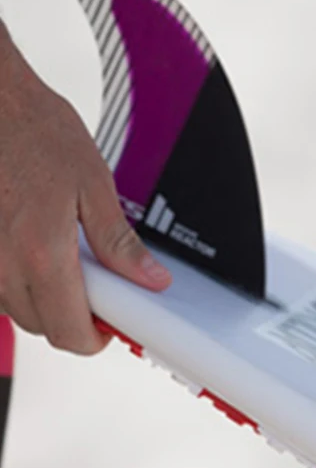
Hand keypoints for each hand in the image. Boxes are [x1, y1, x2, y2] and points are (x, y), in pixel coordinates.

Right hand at [0, 27, 170, 354]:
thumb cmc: (34, 130)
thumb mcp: (94, 185)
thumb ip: (119, 243)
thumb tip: (148, 278)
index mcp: (42, 254)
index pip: (69, 331)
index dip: (95, 338)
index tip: (111, 324)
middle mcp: (2, 264)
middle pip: (42, 327)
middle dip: (74, 320)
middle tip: (98, 289)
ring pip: (16, 310)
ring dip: (46, 301)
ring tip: (68, 261)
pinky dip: (20, 281)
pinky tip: (37, 248)